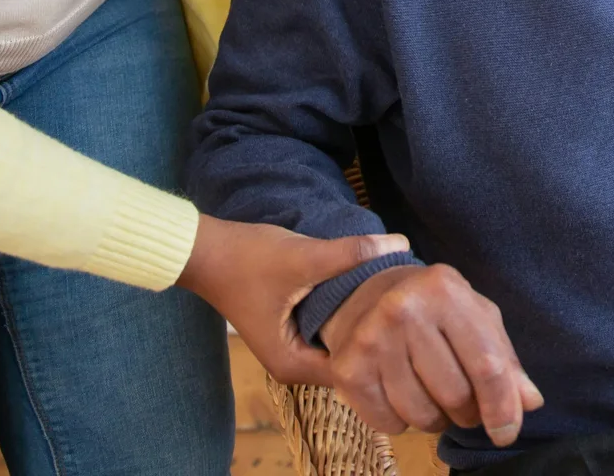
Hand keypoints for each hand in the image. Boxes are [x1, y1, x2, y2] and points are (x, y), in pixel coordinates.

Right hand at [176, 214, 406, 386]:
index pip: (355, 370)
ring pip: (341, 343)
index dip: (383, 344)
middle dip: (377, 334)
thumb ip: (351, 254)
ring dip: (362, 323)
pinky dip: (347, 315)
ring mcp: (292, 349)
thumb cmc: (247, 259)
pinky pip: (329, 330)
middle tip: (408, 305)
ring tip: (394, 297)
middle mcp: (294, 366)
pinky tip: (368, 292)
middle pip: (351, 359)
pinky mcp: (292, 329)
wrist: (205, 250)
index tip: (408, 318)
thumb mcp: (304, 256)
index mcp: (294, 365)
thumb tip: (401, 244)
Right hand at [319, 262, 544, 446]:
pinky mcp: (347, 369)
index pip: (486, 364)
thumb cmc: (432, 306)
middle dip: (468, 412)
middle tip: (463, 402)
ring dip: (435, 419)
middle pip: (455, 395)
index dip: (502, 406)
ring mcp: (371, 339)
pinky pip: (388, 423)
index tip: (507, 432)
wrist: (364, 292)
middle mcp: (405, 310)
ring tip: (431, 394)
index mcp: (446, 292)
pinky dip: (402, 422)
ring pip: (422, 415)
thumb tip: (530, 402)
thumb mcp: (474, 317)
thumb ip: (505, 358)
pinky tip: (400, 394)